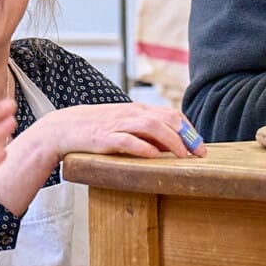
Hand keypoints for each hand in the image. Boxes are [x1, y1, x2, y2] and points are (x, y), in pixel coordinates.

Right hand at [33, 102, 205, 163]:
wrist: (65, 127)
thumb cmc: (97, 128)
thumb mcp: (125, 125)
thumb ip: (146, 132)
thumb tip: (170, 144)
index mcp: (138, 110)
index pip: (172, 115)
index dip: (189, 130)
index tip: (200, 147)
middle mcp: (131, 114)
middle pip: (167, 118)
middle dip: (187, 136)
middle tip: (199, 153)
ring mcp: (118, 124)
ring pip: (151, 126)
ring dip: (170, 141)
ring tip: (181, 156)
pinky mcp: (105, 138)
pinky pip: (127, 140)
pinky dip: (142, 147)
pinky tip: (153, 155)